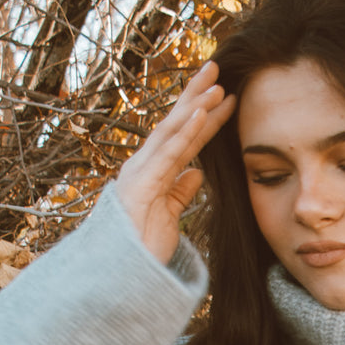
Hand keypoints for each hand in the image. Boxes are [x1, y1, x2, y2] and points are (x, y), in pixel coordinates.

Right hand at [115, 60, 236, 264]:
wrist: (119, 277)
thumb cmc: (141, 251)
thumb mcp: (169, 217)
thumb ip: (180, 193)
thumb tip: (196, 173)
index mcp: (152, 173)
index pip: (182, 138)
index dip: (204, 116)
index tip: (225, 96)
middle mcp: (143, 167)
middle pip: (174, 124)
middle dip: (195, 95)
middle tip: (217, 67)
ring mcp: (139, 173)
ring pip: (171, 132)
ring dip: (194, 105)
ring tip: (217, 84)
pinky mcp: (140, 185)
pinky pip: (167, 154)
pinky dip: (185, 131)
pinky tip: (201, 112)